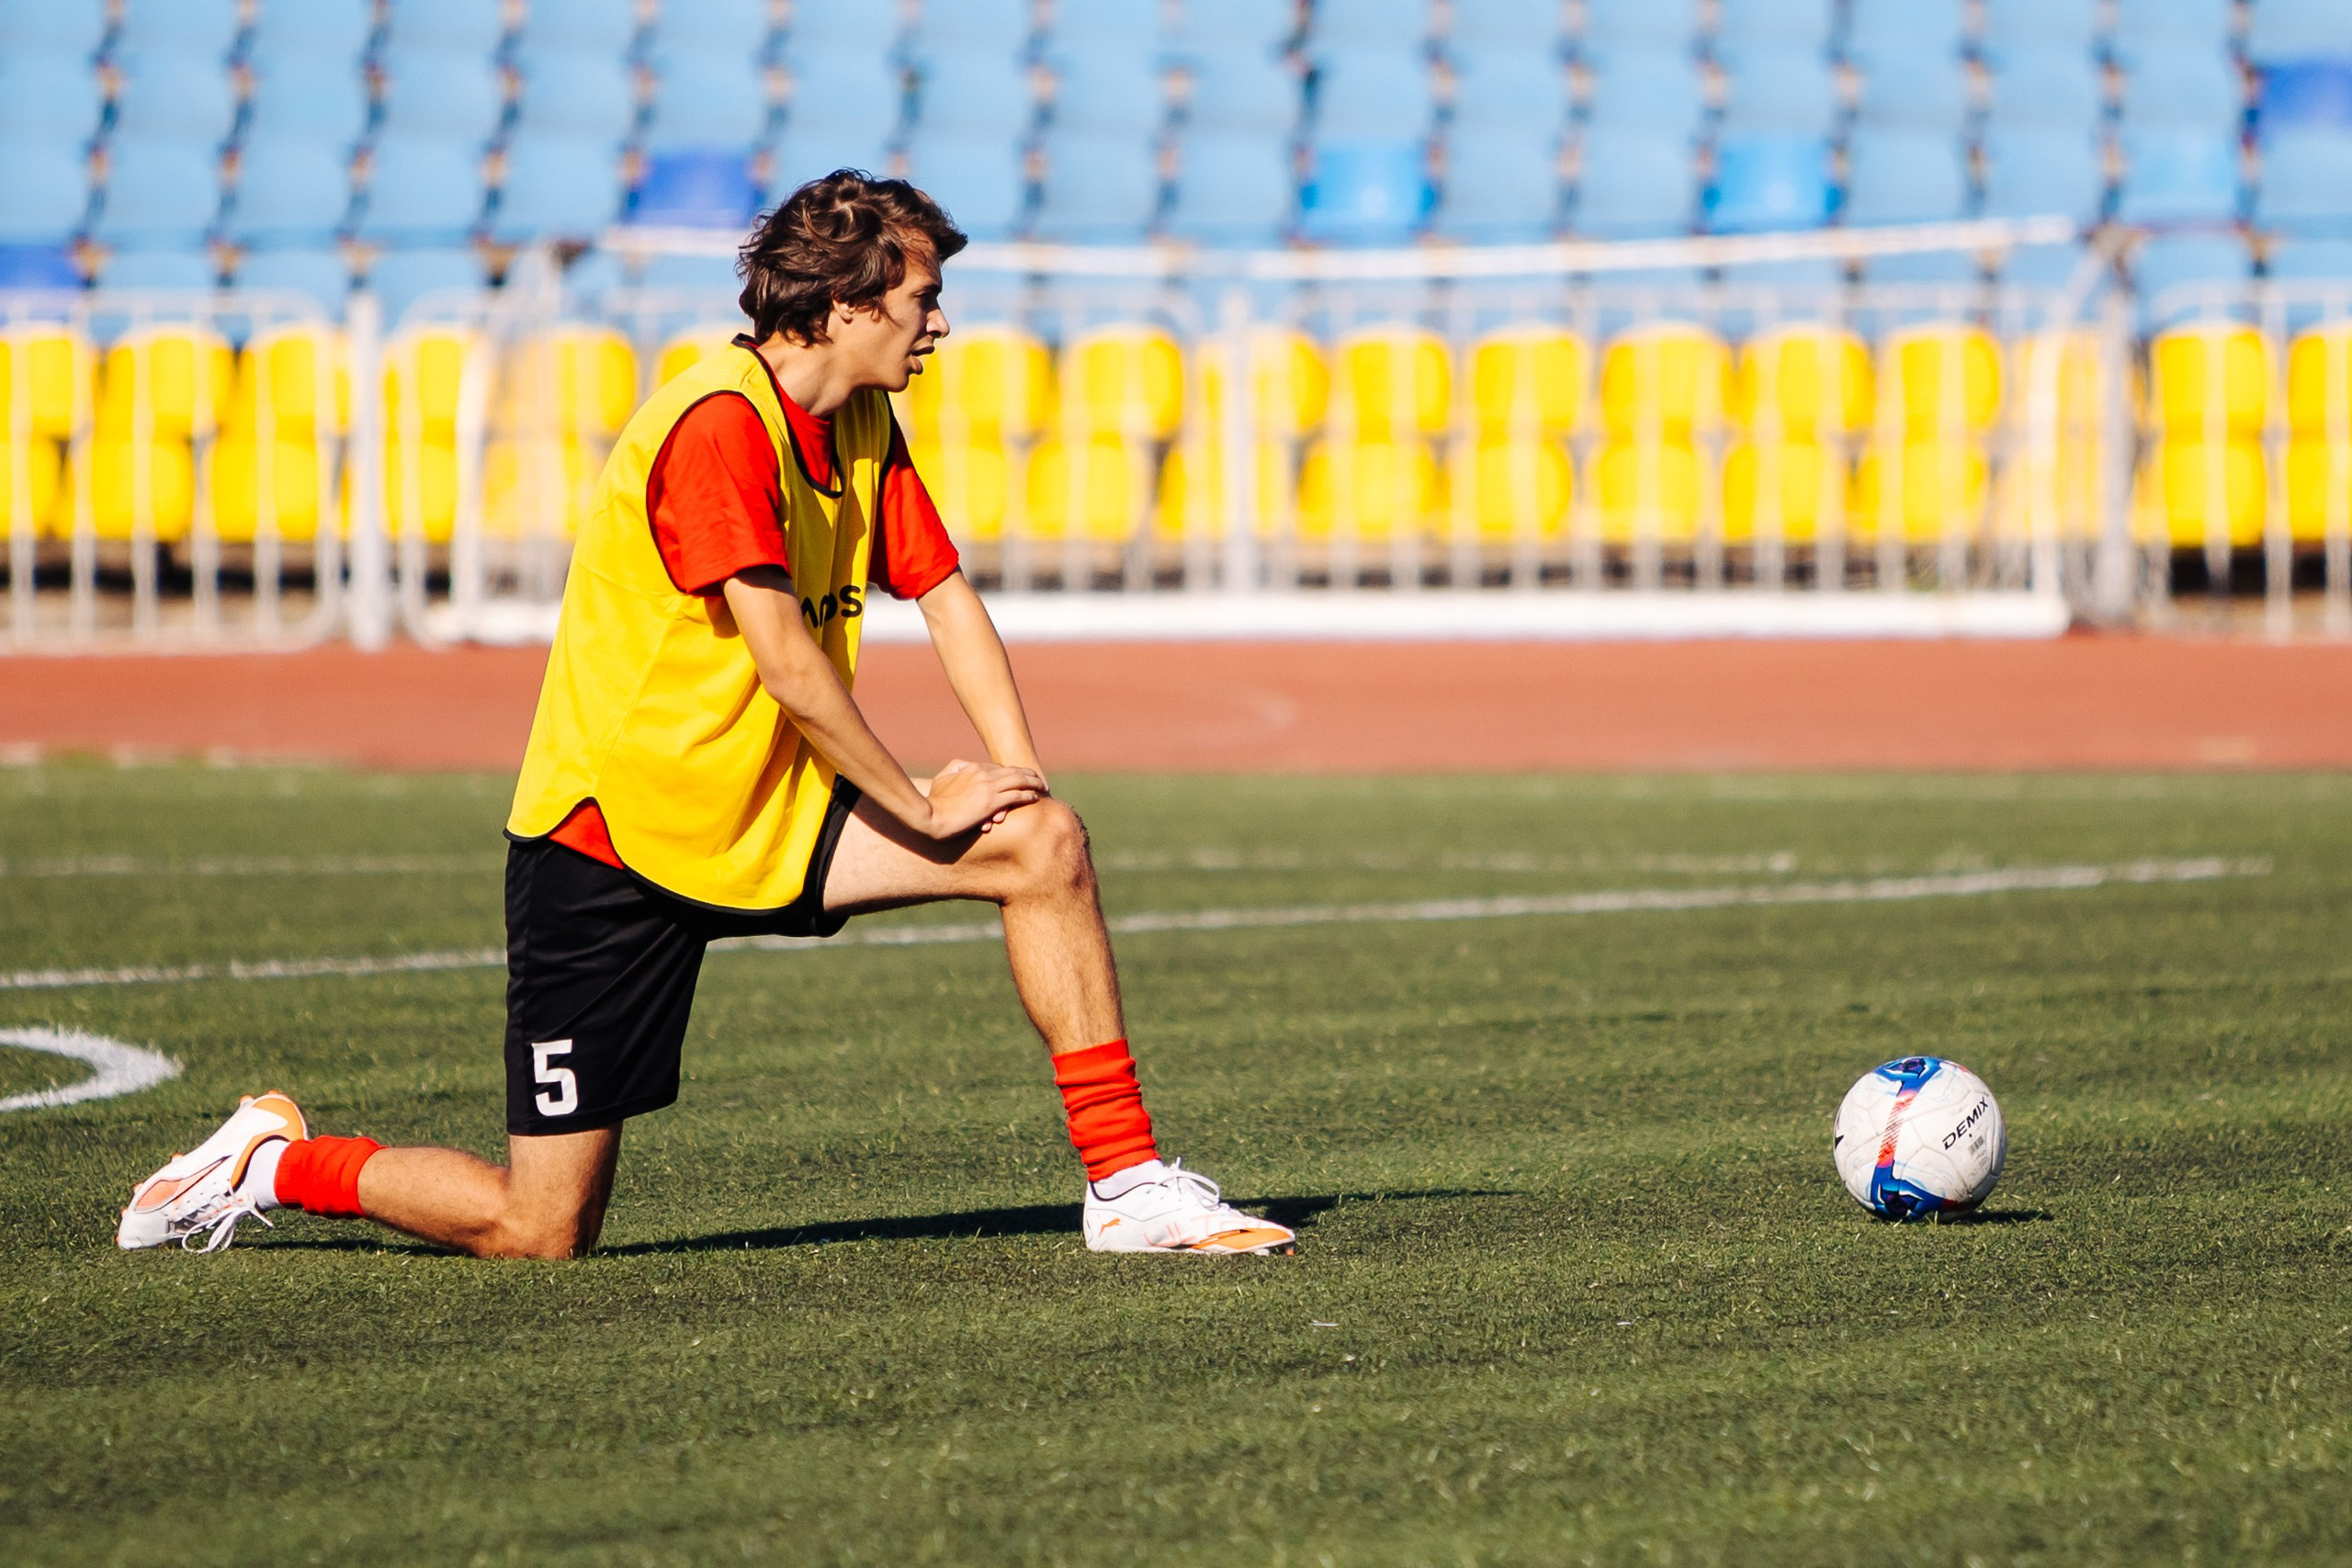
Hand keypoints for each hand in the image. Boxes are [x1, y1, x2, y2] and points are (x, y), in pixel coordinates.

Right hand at [921, 758, 1048, 839]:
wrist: (932, 817)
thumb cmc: (934, 801)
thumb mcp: (942, 778)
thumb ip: (954, 768)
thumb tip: (964, 764)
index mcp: (971, 767)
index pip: (997, 767)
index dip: (1011, 771)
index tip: (1019, 776)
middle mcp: (983, 774)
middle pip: (1012, 771)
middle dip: (1027, 773)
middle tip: (1037, 778)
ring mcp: (988, 788)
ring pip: (1018, 781)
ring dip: (1032, 782)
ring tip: (1041, 786)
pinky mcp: (992, 803)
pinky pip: (1016, 796)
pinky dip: (1028, 796)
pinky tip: (1035, 798)